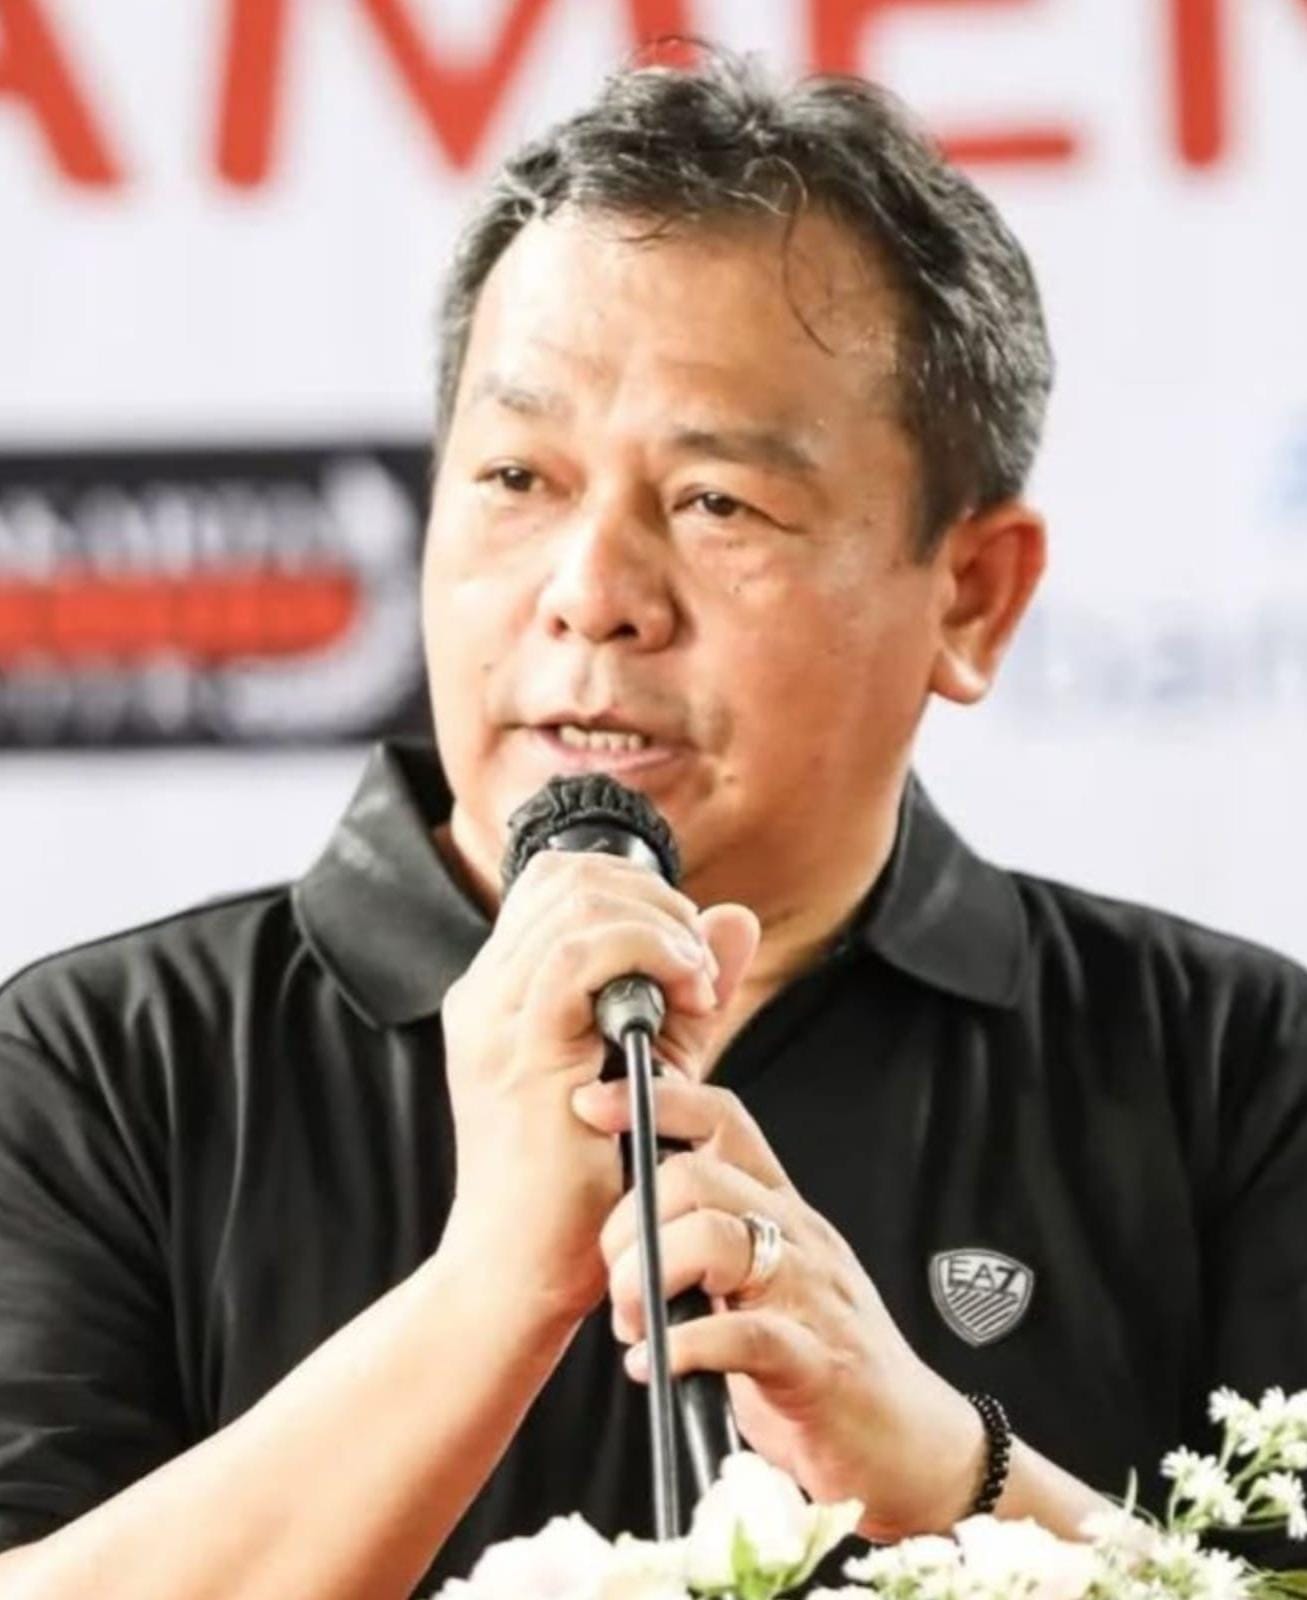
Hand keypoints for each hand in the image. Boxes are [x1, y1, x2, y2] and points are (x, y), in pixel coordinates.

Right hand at [440, 849, 757, 1328]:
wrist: (523, 1274)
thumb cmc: (582, 1187)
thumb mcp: (648, 1068)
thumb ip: (688, 992)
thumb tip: (734, 919)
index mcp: (503, 991)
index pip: (558, 880)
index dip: (632, 889)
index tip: (684, 946)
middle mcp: (488, 994)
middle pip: (569, 875)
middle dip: (655, 900)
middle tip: (698, 962)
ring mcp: (496, 1018)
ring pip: (577, 901)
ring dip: (659, 924)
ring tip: (695, 984)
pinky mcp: (522, 1051)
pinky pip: (580, 955)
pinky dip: (646, 952)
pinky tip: (684, 994)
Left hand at [572, 1074, 984, 1539]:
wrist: (910, 1443)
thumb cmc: (819, 1358)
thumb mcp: (762, 1279)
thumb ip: (708, 1239)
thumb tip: (623, 1216)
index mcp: (780, 1210)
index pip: (721, 1120)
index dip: (654, 1101)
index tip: (593, 1105)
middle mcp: (796, 1236)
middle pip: (696, 1178)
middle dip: (631, 1223)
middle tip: (617, 1281)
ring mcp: (809, 1295)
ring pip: (714, 1239)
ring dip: (648, 1279)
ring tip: (632, 1325)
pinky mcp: (815, 1363)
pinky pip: (741, 1334)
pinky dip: (683, 1347)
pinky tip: (654, 1365)